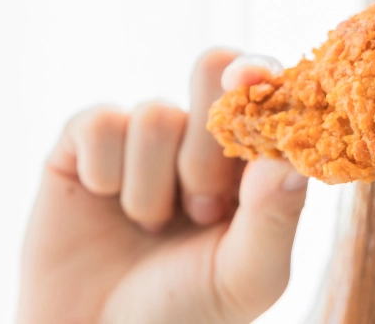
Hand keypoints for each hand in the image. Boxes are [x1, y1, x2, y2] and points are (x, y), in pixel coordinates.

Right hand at [18, 50, 306, 323]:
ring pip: (155, 113)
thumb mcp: (246, 278)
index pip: (267, 91)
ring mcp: (142, 141)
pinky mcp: (83, 147)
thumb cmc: (185, 313)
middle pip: (212, 74)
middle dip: (207, 150)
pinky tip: (105, 203)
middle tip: (202, 210)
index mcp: (250, 164)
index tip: (250, 79)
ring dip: (152, 184)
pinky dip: (105, 170)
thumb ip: (275, 219)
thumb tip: (291, 161)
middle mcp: (200, 142)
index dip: (262, 74)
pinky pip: (99, 122)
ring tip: (151, 226)